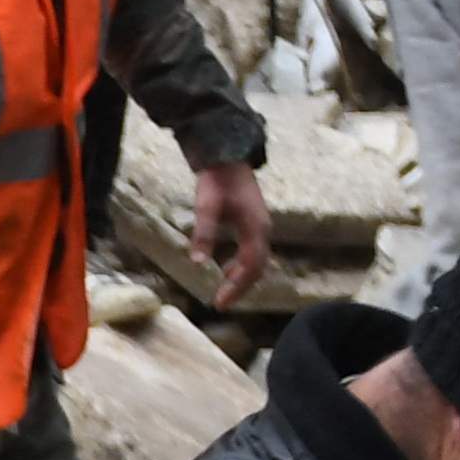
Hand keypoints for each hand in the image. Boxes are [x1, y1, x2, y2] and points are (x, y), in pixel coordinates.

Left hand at [187, 157, 273, 307]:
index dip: (236, 286)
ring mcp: (261, 225)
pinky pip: (253, 250)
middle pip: (257, 267)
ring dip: (242, 277)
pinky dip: (242, 265)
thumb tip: (196, 262)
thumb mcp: (206, 207)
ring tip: (224, 290)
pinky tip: (226, 268)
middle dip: (241, 287)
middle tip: (221, 303)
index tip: (220, 302)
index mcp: (255, 228)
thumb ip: (203, 234)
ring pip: (257, 260)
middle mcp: (263, 229)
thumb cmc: (217, 180)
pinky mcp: (255, 221)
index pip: (250, 266)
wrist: (228, 156)